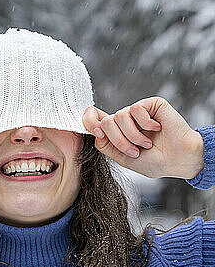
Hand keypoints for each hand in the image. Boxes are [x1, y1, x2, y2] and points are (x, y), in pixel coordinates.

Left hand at [82, 96, 203, 178]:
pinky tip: (156, 129)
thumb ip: (106, 145)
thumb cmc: (154, 161)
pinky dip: (145, 124)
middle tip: (134, 151)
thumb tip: (95, 130)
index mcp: (116, 133)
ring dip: (133, 135)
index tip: (96, 130)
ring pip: (119, 116)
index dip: (89, 120)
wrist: (177, 159)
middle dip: (118, 140)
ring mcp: (137, 112)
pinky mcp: (150, 104)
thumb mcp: (123, 158)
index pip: (95, 119)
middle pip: (106, 121)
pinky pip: (135, 109)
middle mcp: (125, 121)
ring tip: (146, 145)